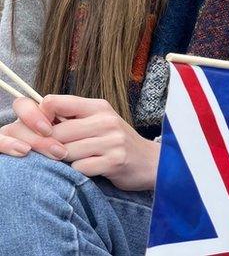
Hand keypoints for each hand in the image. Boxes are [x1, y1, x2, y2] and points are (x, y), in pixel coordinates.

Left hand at [0, 95, 159, 190]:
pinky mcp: (115, 161)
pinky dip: (78, 172)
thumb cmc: (115, 142)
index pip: (53, 102)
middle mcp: (105, 120)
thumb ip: (70, 119)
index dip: (37, 118)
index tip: (40, 132)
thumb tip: (32, 121)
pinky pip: (80, 168)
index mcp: (97, 106)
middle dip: (46, 146)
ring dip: (62, 161)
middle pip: (56, 132)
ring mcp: (112, 140)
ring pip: (65, 152)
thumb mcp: (97, 122)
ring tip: (72, 161)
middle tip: (50, 154)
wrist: (150, 161)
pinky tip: (87, 169)